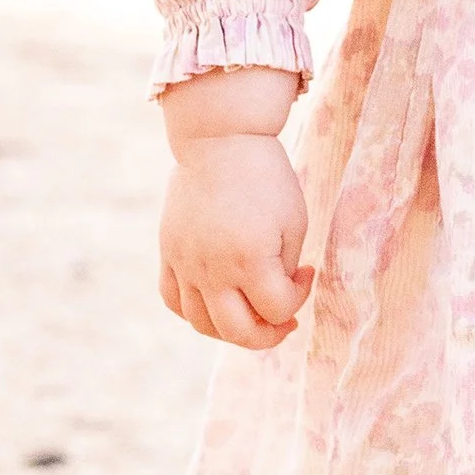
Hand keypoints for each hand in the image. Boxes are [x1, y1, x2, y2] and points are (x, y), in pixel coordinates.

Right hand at [157, 68, 309, 348]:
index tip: (306, 271)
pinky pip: (173, 300)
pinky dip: (194, 312)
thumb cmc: (266, 178)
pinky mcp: (168, 253)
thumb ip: (282, 269)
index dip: (299, 297)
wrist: (220, 141)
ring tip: (250, 314)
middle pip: (238, 332)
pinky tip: (215, 302)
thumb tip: (276, 302)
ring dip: (231, 330)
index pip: (277, 310)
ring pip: (202, 324)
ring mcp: (185, 263)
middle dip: (269, 334)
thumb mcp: (293, 223)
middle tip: (284, 319)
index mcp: (250, 260)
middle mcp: (212, 269)